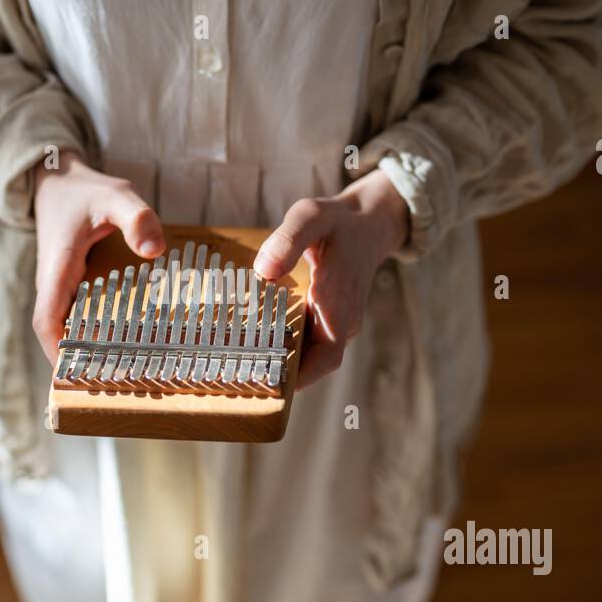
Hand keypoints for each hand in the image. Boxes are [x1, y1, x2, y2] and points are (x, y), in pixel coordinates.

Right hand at [32, 151, 165, 363]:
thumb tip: (155, 252)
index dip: (58, 351)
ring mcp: (60, 286)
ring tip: (122, 372)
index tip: (76, 375)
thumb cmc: (86, 190)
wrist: (57, 180)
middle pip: (57, 333)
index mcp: (58, 268)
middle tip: (113, 384)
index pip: (46, 320)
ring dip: (86, 349)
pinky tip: (123, 341)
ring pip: (66, 326)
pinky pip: (77, 315)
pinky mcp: (70, 284)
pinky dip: (94, 331)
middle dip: (77, 360)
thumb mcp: (115, 196)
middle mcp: (54, 283)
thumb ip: (136, 218)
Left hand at [254, 170, 408, 389]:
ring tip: (234, 362)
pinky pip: (305, 342)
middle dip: (277, 374)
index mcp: (339, 304)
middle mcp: (340, 322)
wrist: (368, 224)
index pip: (325, 358)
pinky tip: (249, 340)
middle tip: (233, 374)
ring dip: (277, 361)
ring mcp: (335, 324)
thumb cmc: (338, 221)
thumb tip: (264, 270)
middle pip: (311, 365)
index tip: (265, 384)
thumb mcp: (312, 216)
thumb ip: (289, 239)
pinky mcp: (326, 321)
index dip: (298, 377)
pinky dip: (280, 345)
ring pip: (306, 356)